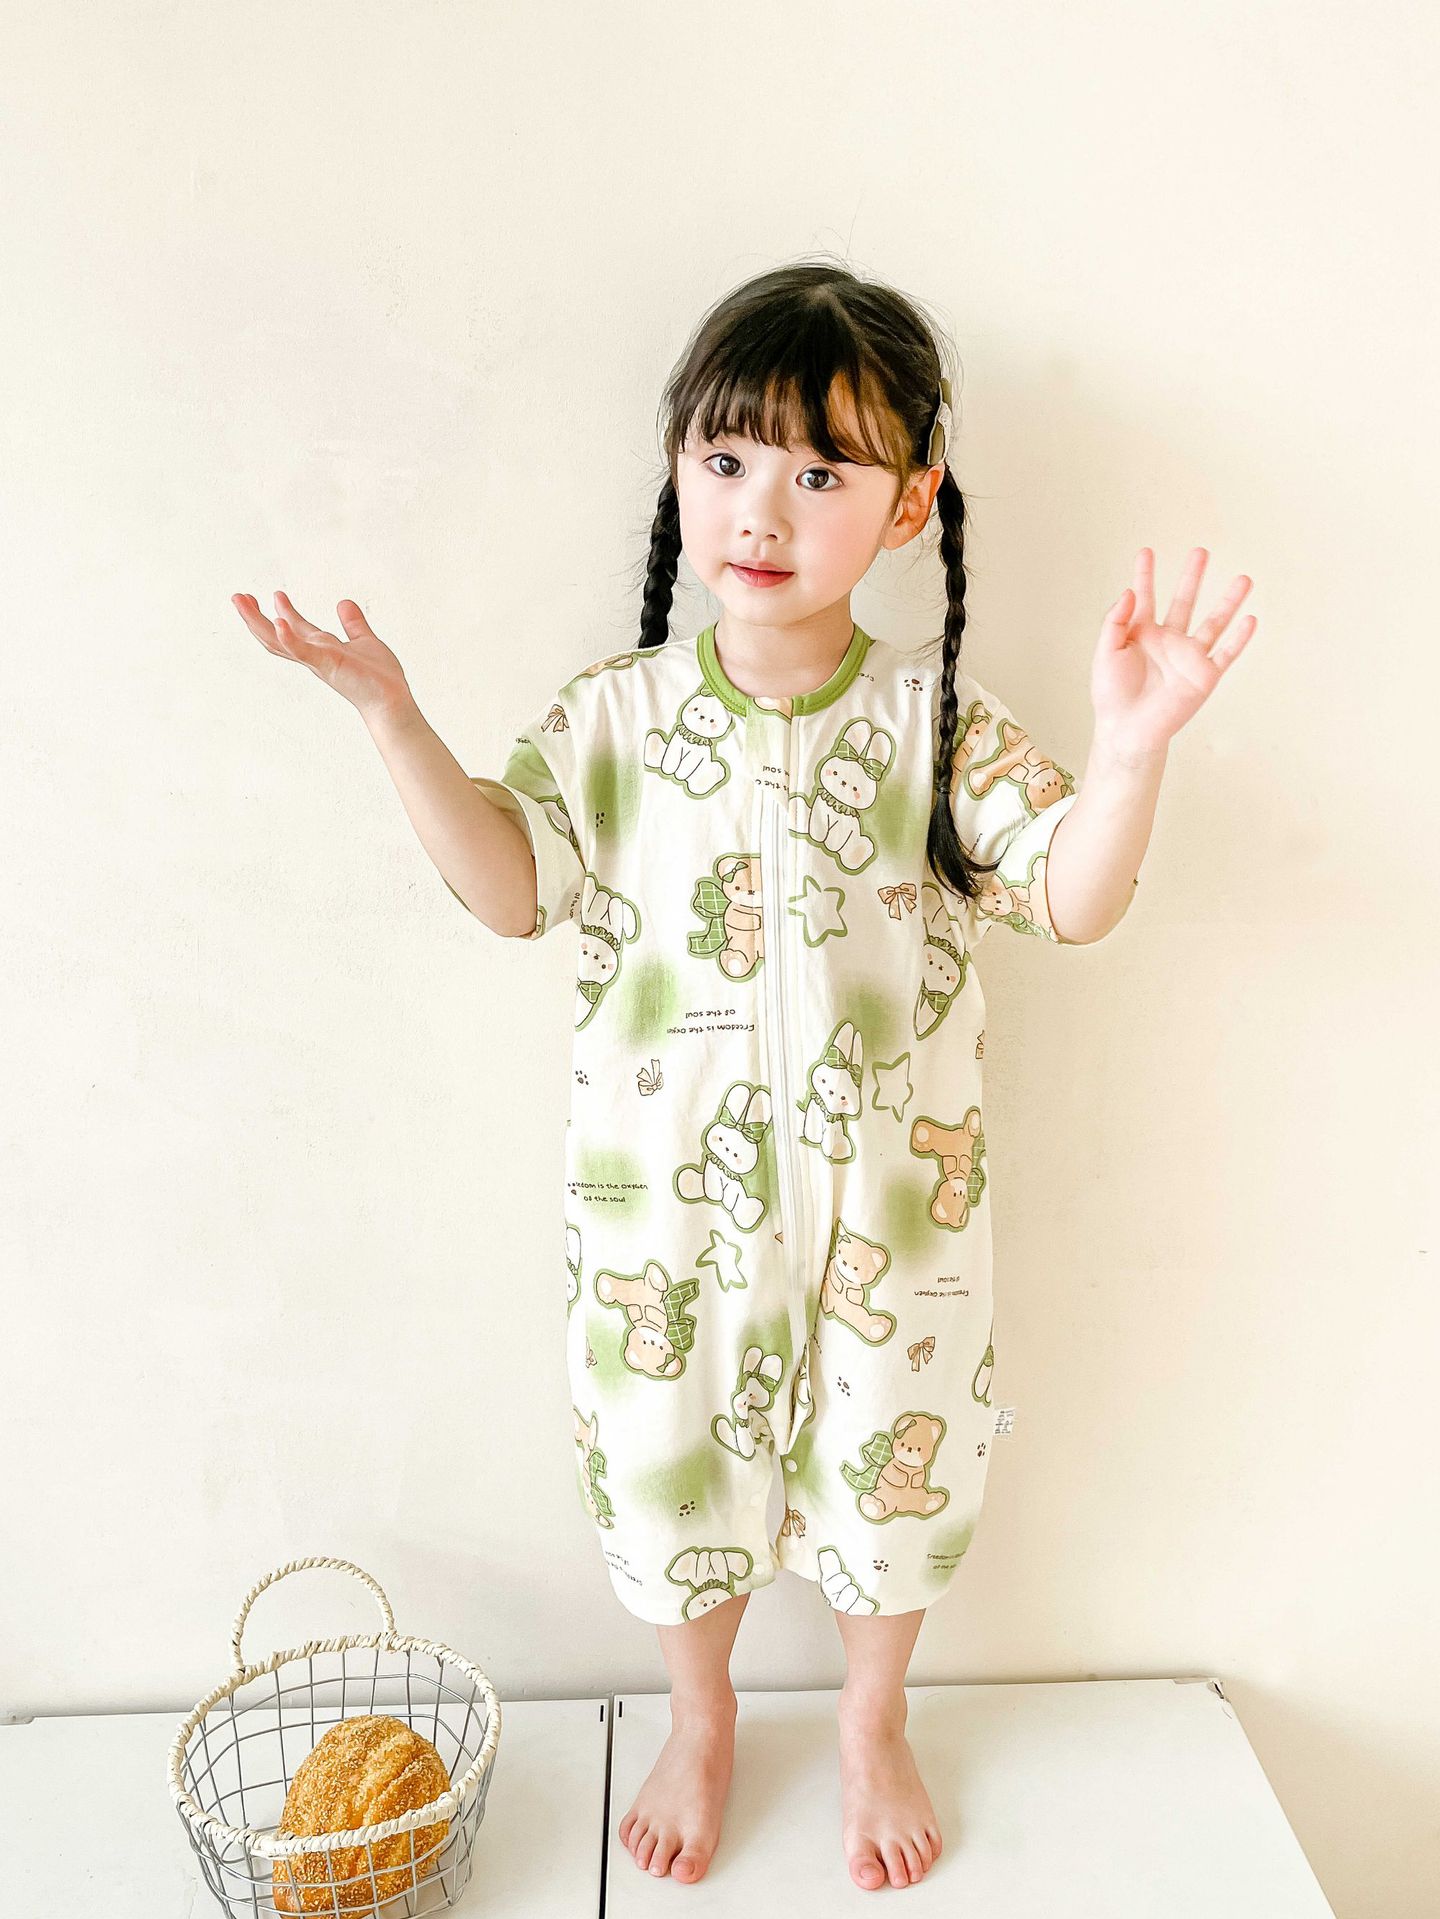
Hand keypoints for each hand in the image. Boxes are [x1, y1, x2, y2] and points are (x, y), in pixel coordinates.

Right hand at [231, 590, 411, 720]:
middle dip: (255, 617)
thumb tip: (344, 603)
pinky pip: (304, 652)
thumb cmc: (379, 678)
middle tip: (238, 597)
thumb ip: (353, 624)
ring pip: (279, 642)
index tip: (275, 594)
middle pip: (275, 636)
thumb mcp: (365, 641)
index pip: (295, 629)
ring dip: (258, 622)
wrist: (391, 701)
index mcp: (322, 649)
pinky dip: (290, 638)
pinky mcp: (328, 665)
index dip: (284, 611)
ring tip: (244, 602)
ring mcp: (318, 661)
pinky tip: (279, 622)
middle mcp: (314, 656)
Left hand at [1093, 548, 1254, 758]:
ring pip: (1213, 622)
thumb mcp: (1106, 653)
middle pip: (1184, 601)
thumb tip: (1129, 591)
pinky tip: (1250, 619)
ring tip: (1243, 579)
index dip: (1145, 575)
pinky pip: (1226, 654)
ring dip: (1229, 601)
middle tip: (1201, 552)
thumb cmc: (1112, 695)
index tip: (1146, 552)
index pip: (1146, 598)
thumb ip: (1115, 621)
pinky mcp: (1204, 677)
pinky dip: (1240, 638)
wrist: (1127, 730)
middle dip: (1192, 577)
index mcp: (1142, 634)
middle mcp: (1168, 641)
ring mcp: (1188, 658)